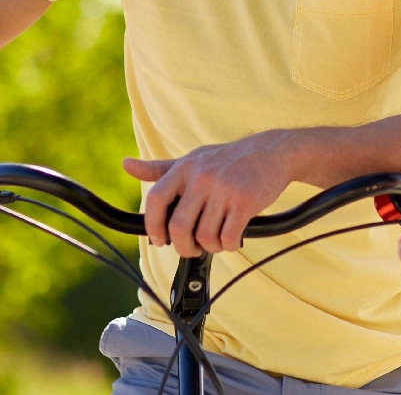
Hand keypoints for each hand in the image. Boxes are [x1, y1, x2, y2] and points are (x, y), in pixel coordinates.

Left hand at [122, 131, 291, 257]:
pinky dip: (230, 245)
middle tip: (193, 248)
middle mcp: (202, 176)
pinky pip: (228, 237)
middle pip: (179, 227)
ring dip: (211, 247)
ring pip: (205, 237)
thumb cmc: (229, 160)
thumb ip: (160, 169)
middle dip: (184, 247)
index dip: (153, 226)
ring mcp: (225, 188)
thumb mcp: (194, 159)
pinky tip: (234, 237)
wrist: (274, 152)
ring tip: (219, 239)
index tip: (160, 240)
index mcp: (186, 167)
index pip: (155, 200)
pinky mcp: (246, 201)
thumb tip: (125, 165)